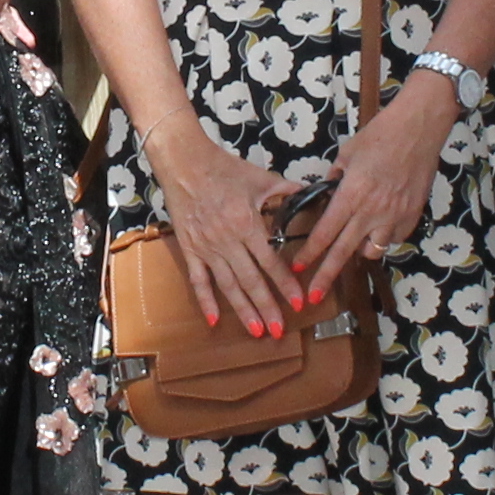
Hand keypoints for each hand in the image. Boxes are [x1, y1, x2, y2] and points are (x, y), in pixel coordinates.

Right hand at [144, 123, 314, 339]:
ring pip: (227, 285)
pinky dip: (205, 301)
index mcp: (247, 224)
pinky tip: (214, 320)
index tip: (298, 301)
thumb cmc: (222, 169)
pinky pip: (198, 280)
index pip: (270, 262)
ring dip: (243, 310)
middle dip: (267, 307)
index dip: (284, 283)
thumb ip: (286, 191)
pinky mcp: (190, 249)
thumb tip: (310, 194)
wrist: (184, 163)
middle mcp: (227, 241)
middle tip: (279, 330)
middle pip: (250, 281)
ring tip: (256, 331)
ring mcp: (206, 248)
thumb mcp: (259, 178)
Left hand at [297, 74, 456, 300]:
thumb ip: (335, 178)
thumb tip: (327, 193)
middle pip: (343, 252)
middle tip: (313, 296)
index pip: (325, 233)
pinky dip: (383, 238)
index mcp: (350, 195)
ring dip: (358, 253)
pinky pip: (392, 239)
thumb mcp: (347, 154)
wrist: (418, 130)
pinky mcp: (411, 217)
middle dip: (326, 276)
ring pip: (372, 251)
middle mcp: (371, 212)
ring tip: (353, 248)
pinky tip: (379, 228)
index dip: (310, 253)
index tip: (298, 266)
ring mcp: (394, 217)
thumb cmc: (380, 136)